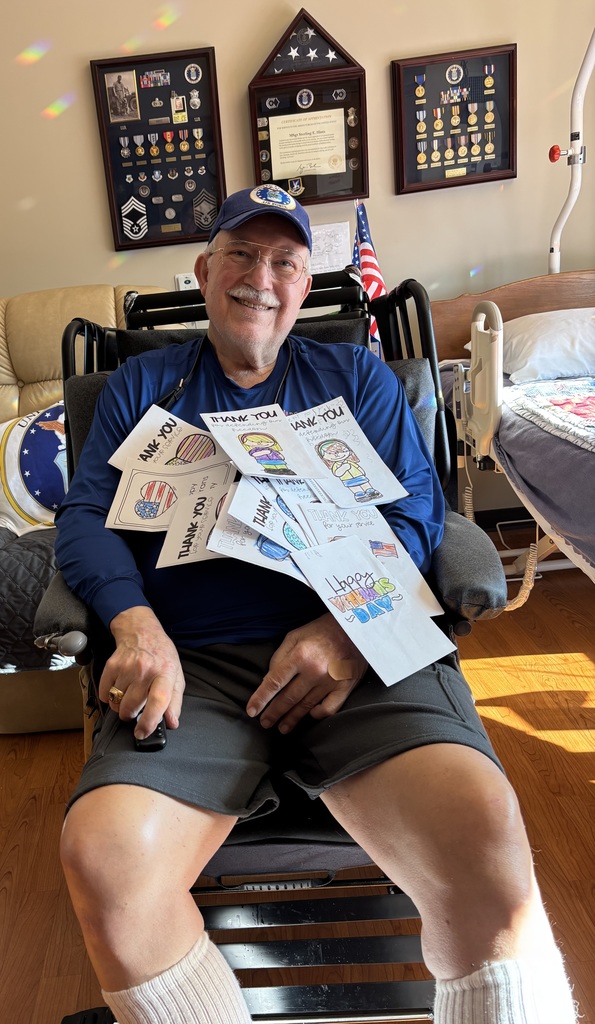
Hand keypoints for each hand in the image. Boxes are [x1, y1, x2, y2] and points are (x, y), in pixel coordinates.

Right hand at [99, 606, 184, 738]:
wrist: (142, 631)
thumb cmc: (161, 656)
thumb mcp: (176, 676)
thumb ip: (175, 702)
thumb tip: (172, 723)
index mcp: (165, 674)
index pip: (158, 702)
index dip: (149, 722)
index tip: (142, 733)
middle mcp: (146, 670)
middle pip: (131, 706)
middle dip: (131, 715)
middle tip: (136, 710)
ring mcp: (127, 667)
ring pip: (116, 702)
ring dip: (120, 707)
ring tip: (128, 698)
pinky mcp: (112, 665)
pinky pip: (105, 693)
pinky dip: (109, 697)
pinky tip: (118, 689)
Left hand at [246, 613, 366, 732]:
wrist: (354, 628)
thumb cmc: (321, 630)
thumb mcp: (295, 636)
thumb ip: (279, 657)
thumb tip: (269, 680)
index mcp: (300, 655)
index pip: (274, 682)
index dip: (261, 698)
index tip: (252, 710)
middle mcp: (314, 671)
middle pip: (288, 698)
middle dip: (274, 713)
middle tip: (264, 723)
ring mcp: (331, 681)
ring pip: (306, 706)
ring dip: (292, 719)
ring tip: (282, 727)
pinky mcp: (345, 687)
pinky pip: (329, 708)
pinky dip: (318, 714)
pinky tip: (310, 715)